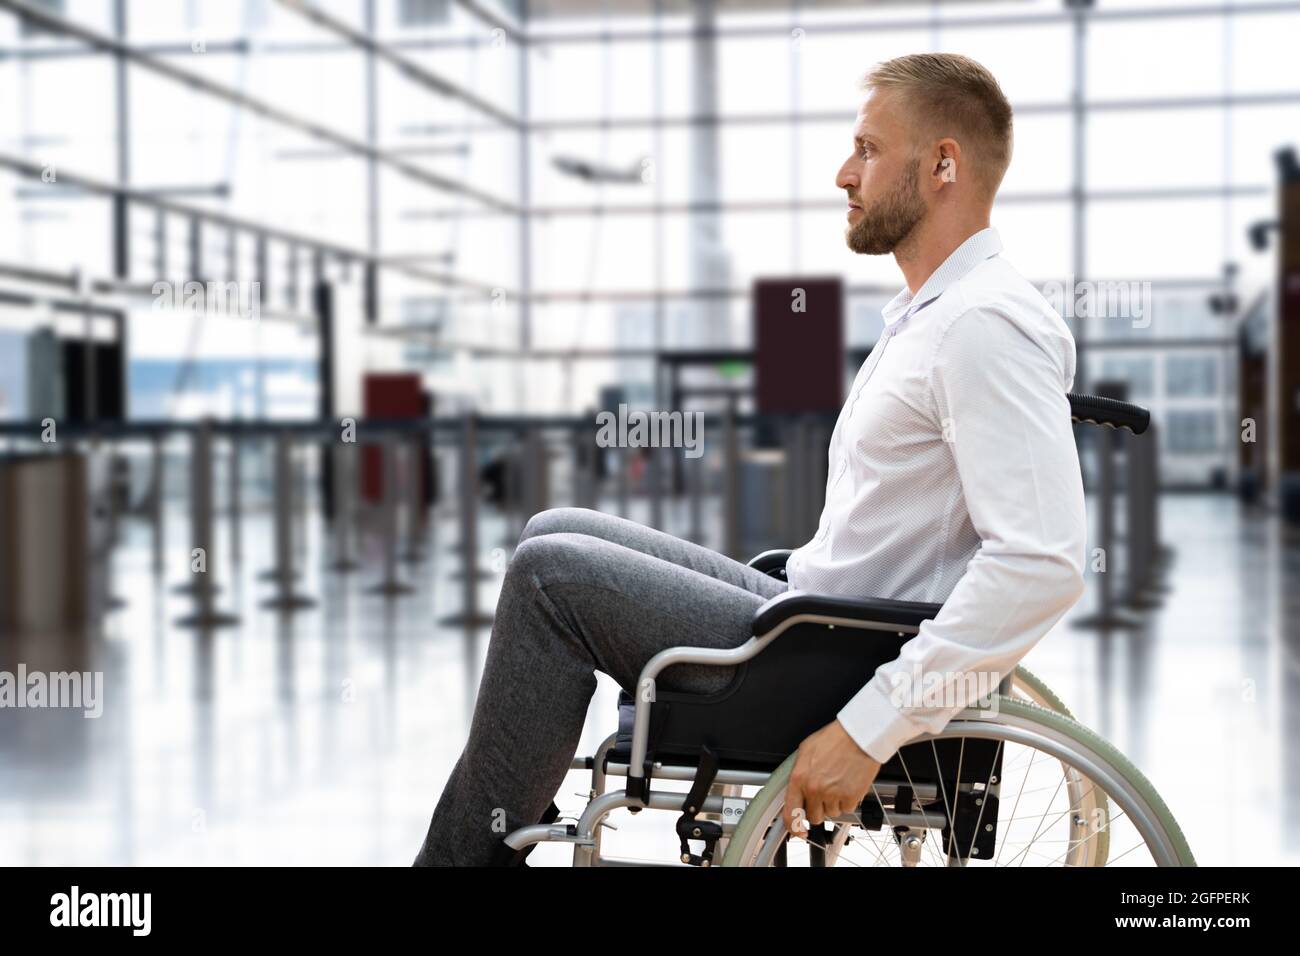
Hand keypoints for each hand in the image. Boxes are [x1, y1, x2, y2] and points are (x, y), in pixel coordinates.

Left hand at [783, 719, 881, 836]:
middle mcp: (814, 789)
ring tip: (838, 783)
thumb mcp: (806, 752)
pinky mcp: (850, 797)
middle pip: (814, 816)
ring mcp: (832, 794)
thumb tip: (796, 790)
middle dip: (819, 809)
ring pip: (831, 813)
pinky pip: (847, 809)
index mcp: (799, 778)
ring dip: (835, 803)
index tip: (798, 831)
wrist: (858, 736)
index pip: (790, 812)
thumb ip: (799, 774)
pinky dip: (849, 800)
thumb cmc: (834, 739)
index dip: (794, 827)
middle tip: (825, 794)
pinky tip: (848, 785)